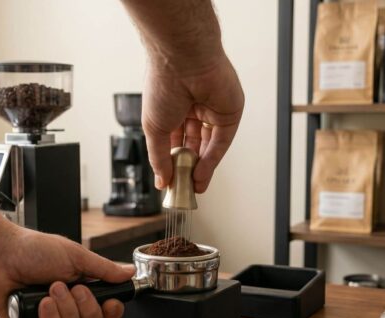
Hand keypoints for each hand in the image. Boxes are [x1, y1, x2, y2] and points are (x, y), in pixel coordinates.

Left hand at [0, 227, 133, 317]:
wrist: (0, 255)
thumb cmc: (33, 250)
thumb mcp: (75, 254)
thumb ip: (103, 268)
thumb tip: (129, 272)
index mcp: (83, 286)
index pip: (106, 309)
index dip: (112, 311)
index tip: (111, 303)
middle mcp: (69, 304)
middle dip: (87, 308)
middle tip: (74, 288)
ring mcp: (51, 316)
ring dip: (65, 309)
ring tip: (51, 289)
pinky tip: (42, 304)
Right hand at [142, 53, 243, 192]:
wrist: (184, 61)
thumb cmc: (163, 85)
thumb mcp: (154, 129)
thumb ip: (159, 157)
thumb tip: (161, 181)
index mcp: (172, 107)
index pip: (174, 140)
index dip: (171, 161)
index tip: (169, 182)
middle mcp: (193, 108)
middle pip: (193, 145)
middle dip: (187, 168)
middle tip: (182, 189)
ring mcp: (212, 110)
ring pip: (208, 146)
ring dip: (200, 168)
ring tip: (192, 187)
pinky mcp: (230, 113)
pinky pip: (221, 141)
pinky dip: (211, 160)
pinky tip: (200, 174)